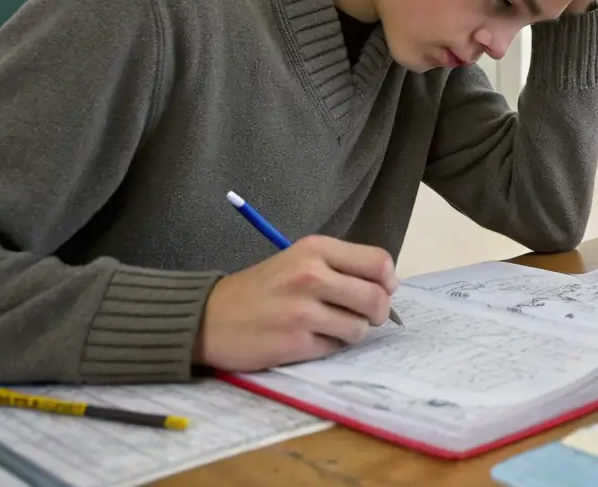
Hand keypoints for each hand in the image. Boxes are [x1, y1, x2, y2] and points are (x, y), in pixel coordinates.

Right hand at [192, 235, 398, 371]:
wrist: (209, 317)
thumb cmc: (261, 288)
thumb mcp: (299, 260)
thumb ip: (341, 267)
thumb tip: (387, 286)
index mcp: (316, 249)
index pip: (379, 262)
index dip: (388, 281)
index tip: (383, 290)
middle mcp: (311, 275)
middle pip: (377, 298)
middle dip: (377, 312)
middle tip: (363, 316)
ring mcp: (303, 310)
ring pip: (360, 328)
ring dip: (351, 332)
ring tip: (329, 327)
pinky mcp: (295, 342)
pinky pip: (335, 348)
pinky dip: (329, 346)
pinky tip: (309, 339)